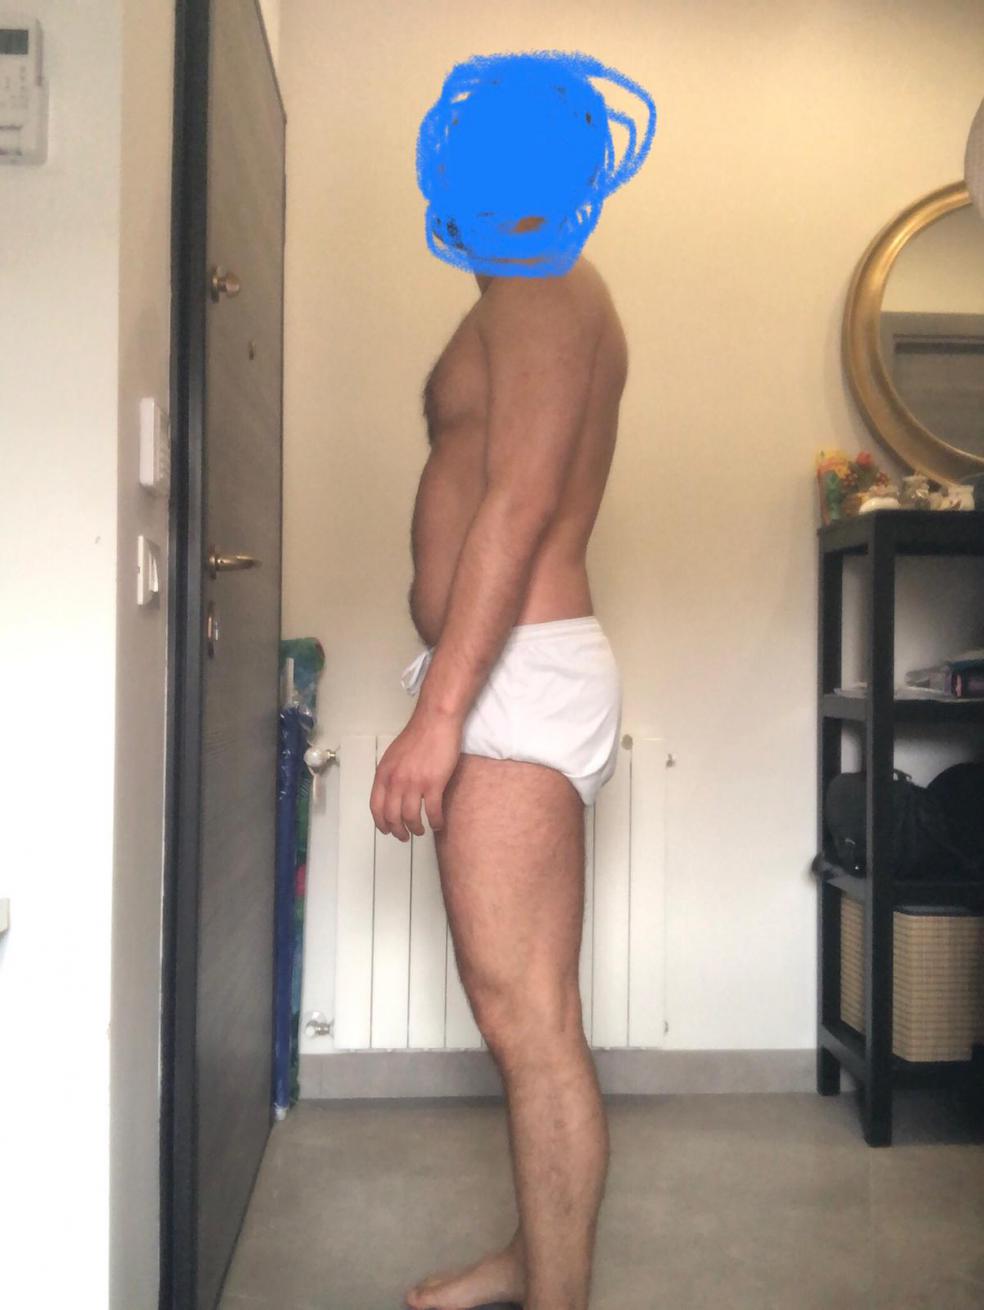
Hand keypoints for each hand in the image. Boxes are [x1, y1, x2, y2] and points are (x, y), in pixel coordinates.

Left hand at [369, 707, 462, 839]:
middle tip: (404, 836)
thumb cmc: (418, 735)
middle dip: (398, 831)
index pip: (376, 807)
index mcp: (384, 774)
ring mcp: (414, 783)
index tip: (386, 830)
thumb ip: (390, 774)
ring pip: (411, 818)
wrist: (435, 722)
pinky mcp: (433, 784)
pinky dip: (435, 821)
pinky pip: (432, 811)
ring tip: (421, 831)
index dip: (381, 823)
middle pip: (392, 816)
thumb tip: (391, 792)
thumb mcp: (394, 756)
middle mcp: (395, 781)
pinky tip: (438, 823)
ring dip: (416, 829)